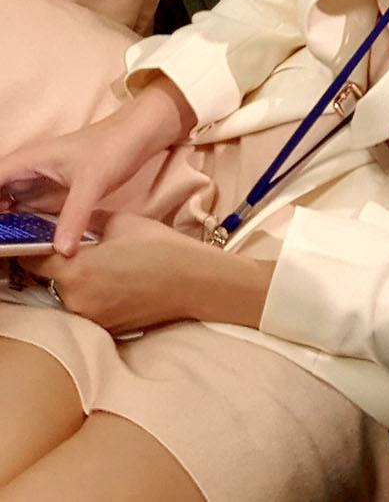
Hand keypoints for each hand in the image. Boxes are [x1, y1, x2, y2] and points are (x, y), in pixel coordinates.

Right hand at [0, 78, 194, 255]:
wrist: (140, 134)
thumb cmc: (114, 147)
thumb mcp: (92, 182)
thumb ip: (74, 216)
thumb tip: (61, 252)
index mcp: (27, 161)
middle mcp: (28, 171)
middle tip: (4, 245)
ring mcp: (40, 182)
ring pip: (10, 206)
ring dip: (8, 224)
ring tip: (10, 248)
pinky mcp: (54, 192)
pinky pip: (29, 211)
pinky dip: (24, 225)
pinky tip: (27, 244)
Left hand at [22, 213, 273, 334]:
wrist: (193, 280)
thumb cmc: (160, 246)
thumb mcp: (120, 222)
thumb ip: (86, 223)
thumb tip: (69, 223)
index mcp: (75, 269)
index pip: (32, 258)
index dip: (33, 246)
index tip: (37, 238)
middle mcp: (74, 299)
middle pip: (49, 278)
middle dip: (59, 262)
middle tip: (82, 247)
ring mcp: (88, 317)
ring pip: (67, 293)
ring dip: (76, 280)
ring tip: (106, 264)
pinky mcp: (103, 328)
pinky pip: (86, 306)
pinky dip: (93, 294)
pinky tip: (117, 281)